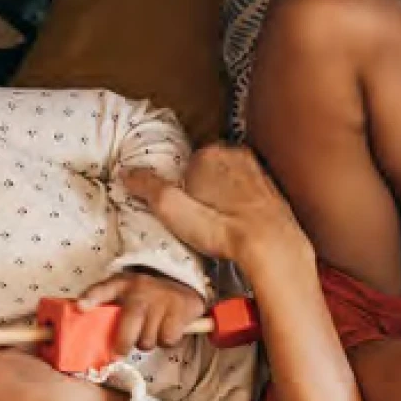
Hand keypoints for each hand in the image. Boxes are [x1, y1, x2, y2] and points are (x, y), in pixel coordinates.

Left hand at [79, 270, 208, 358]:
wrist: (182, 282)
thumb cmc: (145, 294)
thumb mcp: (124, 291)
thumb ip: (105, 305)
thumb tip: (84, 320)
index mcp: (122, 284)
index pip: (104, 289)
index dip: (91, 297)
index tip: (81, 307)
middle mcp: (141, 291)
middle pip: (129, 325)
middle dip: (123, 344)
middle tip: (119, 353)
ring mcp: (161, 301)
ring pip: (147, 340)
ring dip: (147, 342)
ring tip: (149, 332)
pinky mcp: (178, 312)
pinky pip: (167, 340)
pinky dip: (166, 341)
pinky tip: (165, 330)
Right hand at [120, 145, 309, 273]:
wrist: (272, 246)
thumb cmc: (223, 229)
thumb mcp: (172, 209)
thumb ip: (147, 188)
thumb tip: (127, 174)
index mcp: (210, 153)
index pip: (185, 165)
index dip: (180, 189)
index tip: (181, 209)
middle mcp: (237, 156)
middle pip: (208, 170)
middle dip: (202, 190)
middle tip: (199, 220)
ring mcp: (257, 172)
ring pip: (230, 181)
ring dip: (223, 198)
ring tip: (219, 225)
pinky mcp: (273, 191)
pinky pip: (249, 194)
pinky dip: (242, 207)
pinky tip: (238, 226)